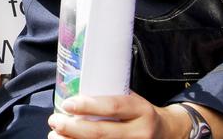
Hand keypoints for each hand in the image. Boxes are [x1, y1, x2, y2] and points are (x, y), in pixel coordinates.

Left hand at [47, 93, 187, 138]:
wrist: (168, 133)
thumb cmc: (140, 113)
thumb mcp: (133, 99)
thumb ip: (109, 96)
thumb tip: (72, 89)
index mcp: (141, 110)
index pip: (113, 107)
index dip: (88, 106)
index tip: (67, 104)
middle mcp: (140, 132)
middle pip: (102, 133)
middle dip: (73, 128)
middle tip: (54, 121)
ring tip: (54, 136)